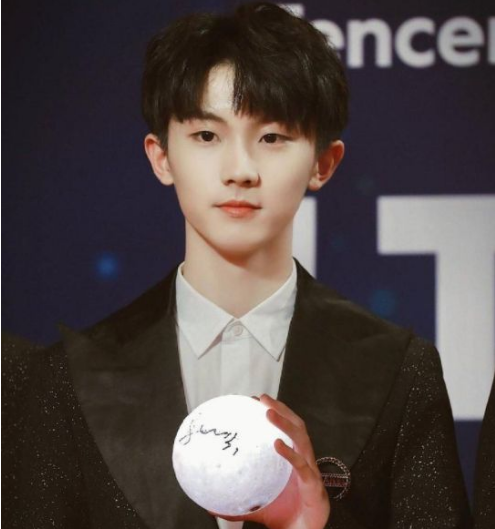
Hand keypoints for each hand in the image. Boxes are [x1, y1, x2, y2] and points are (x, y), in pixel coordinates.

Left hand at [215, 394, 329, 528]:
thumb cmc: (286, 515)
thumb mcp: (259, 505)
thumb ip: (238, 503)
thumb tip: (211, 506)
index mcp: (293, 459)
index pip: (286, 429)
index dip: (275, 412)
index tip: (255, 401)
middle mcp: (304, 460)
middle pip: (297, 426)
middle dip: (282, 409)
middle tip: (262, 398)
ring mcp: (310, 471)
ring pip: (302, 439)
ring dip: (286, 423)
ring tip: (269, 413)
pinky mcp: (313, 486)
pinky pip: (302, 466)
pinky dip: (290, 454)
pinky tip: (278, 445)